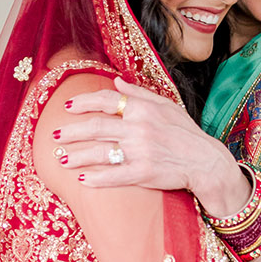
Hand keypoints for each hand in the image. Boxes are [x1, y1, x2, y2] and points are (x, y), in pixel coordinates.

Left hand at [55, 77, 250, 213]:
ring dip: (77, 156)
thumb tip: (116, 81)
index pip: (106, 100)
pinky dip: (95, 179)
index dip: (84, 102)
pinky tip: (82, 180)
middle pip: (96, 127)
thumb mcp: (166, 105)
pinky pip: (113, 176)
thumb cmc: (185, 132)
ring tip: (61, 159)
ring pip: (99, 152)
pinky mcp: (143, 173)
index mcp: (143, 108)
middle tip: (55, 136)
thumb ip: (139, 93)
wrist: (205, 161)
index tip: (68, 107)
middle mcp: (139, 128)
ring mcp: (140, 151)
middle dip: (71, 132)